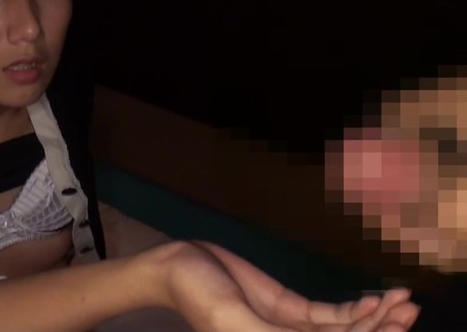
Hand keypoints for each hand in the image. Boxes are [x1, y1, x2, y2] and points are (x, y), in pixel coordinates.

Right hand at [148, 241, 418, 330]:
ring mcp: (289, 328)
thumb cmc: (198, 293)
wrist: (178, 264)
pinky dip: (354, 308)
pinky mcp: (288, 307)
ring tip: (403, 300)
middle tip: (410, 309)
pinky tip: (374, 297)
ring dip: (375, 317)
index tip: (396, 326)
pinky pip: (328, 315)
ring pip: (342, 331)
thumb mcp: (231, 320)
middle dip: (380, 330)